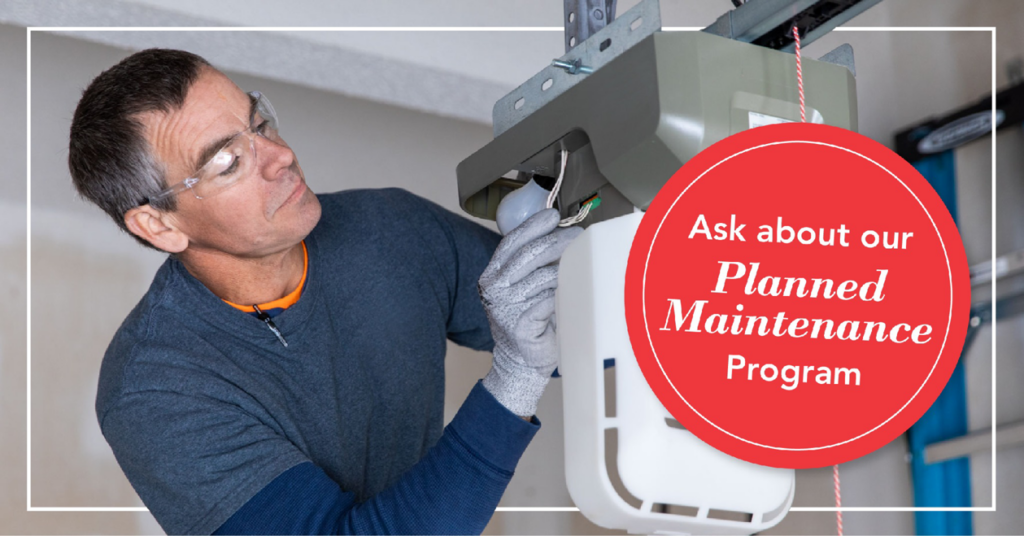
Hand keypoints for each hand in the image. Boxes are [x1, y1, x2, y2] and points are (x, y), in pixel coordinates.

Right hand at [479, 208, 582, 416]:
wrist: (522, 362)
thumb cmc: (530, 322)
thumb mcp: (525, 287)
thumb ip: (533, 263)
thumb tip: (559, 232)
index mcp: (492, 275)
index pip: (511, 242)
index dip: (533, 226)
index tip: (553, 215)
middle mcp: (493, 288)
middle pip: (529, 255)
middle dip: (557, 241)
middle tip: (578, 236)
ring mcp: (504, 307)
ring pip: (543, 276)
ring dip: (565, 271)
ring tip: (579, 268)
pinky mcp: (519, 324)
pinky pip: (549, 300)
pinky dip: (564, 295)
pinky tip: (572, 294)